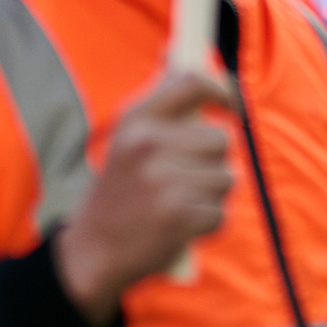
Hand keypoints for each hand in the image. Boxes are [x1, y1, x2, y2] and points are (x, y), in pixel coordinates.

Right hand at [53, 70, 236, 326]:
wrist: (93, 250)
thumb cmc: (121, 190)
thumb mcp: (128, 140)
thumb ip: (164, 108)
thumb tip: (211, 76)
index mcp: (136, 119)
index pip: (191, 82)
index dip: (222, 90)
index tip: (232, 104)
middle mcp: (148, 144)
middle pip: (221, 138)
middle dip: (213, 161)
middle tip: (185, 179)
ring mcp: (163, 180)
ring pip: (226, 177)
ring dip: (212, 195)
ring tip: (179, 204)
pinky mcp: (178, 216)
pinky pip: (220, 212)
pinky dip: (207, 224)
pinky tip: (180, 227)